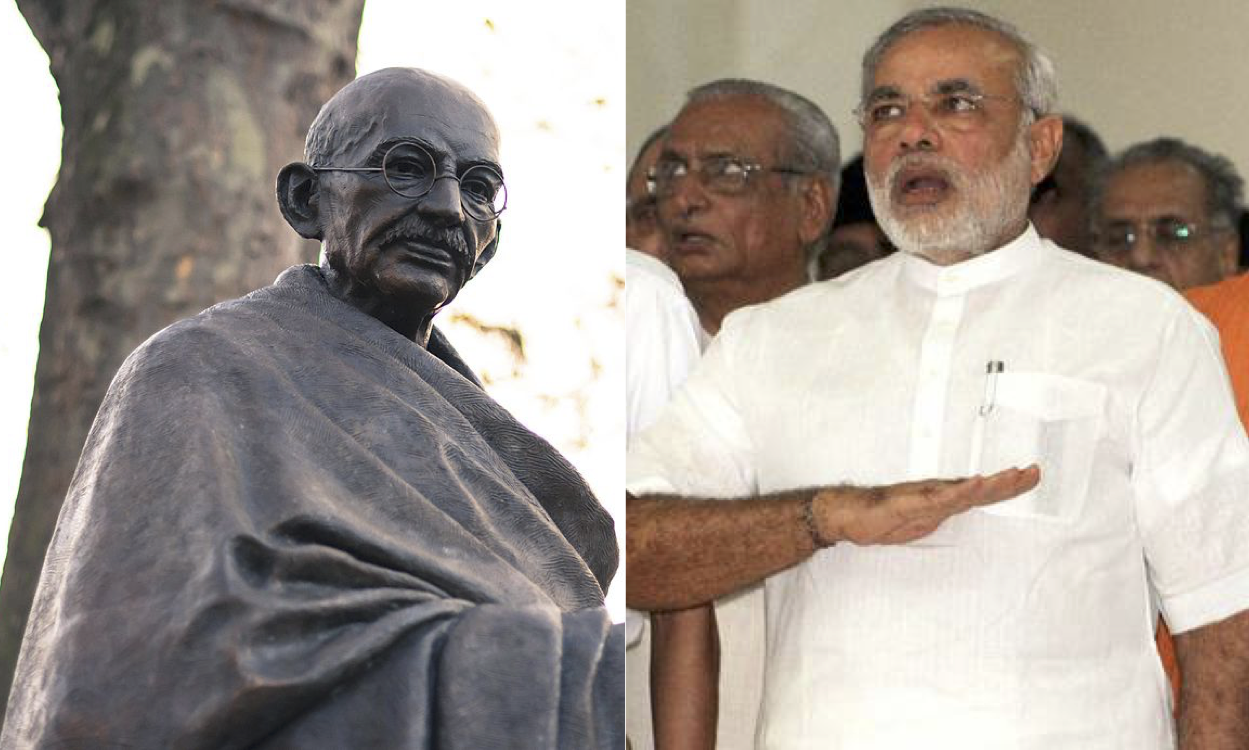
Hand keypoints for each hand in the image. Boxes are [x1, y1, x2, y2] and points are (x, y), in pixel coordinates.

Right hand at [815, 465, 1039, 544]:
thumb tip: (960, 507)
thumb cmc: (880, 517)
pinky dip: (960, 491)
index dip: (1007, 486)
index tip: (1030, 476)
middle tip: (1034, 472)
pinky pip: (940, 498)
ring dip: (991, 484)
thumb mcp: (920, 522)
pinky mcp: (911, 502)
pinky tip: (975, 484)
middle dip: (1010, 482)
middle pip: (981, 490)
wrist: (849, 515)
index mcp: (942, 500)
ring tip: (1014, 476)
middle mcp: (937, 495)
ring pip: (965, 491)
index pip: (982, 493)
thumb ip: (940, 514)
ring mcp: (925, 497)